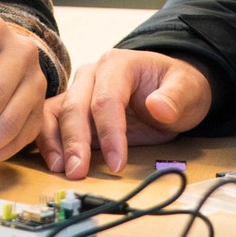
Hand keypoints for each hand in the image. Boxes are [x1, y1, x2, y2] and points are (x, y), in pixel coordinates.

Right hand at [36, 49, 212, 179]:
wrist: (169, 90)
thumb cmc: (177, 87)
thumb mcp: (189, 89)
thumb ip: (176, 97)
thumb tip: (159, 107)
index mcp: (118, 64)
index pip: (107, 99)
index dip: (110, 132)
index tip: (117, 162)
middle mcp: (92, 74)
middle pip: (76, 106)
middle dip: (76, 141)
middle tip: (78, 172)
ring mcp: (78, 91)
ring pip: (56, 112)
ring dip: (55, 142)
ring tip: (61, 169)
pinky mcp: (71, 109)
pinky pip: (49, 121)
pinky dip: (47, 141)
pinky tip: (52, 162)